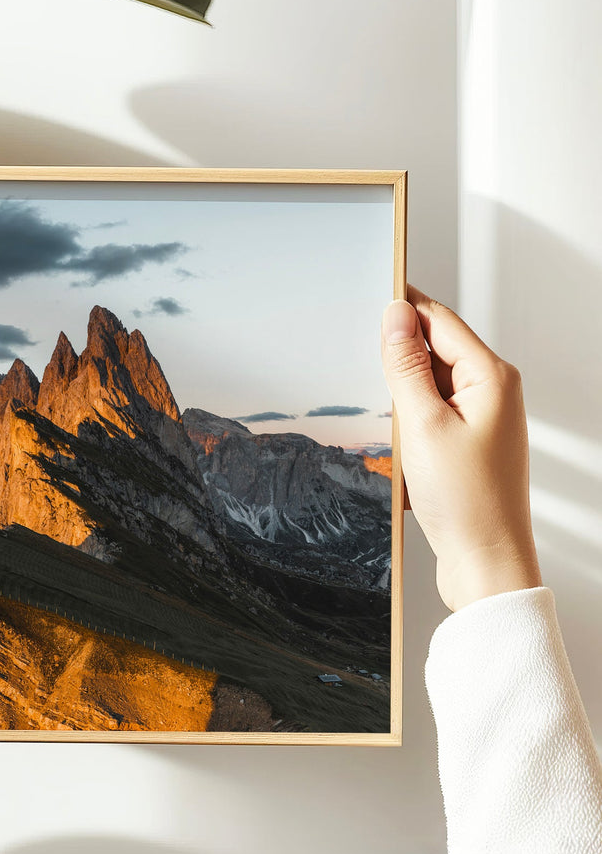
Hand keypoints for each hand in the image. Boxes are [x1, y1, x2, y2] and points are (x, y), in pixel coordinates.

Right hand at [381, 285, 541, 611]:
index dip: (402, 306)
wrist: (485, 562)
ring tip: (382, 417)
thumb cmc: (466, 501)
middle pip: (434, 349)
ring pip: (428, 383)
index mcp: (491, 377)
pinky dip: (407, 419)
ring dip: (400, 392)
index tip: (368, 291)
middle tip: (361, 363)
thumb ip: (407, 366)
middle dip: (396, 354)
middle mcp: (492, 392)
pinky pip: (430, 413)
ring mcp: (481, 418)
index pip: (439, 320)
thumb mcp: (423, 425)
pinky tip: (393, 440)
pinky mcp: (467, 443)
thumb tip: (396, 315)